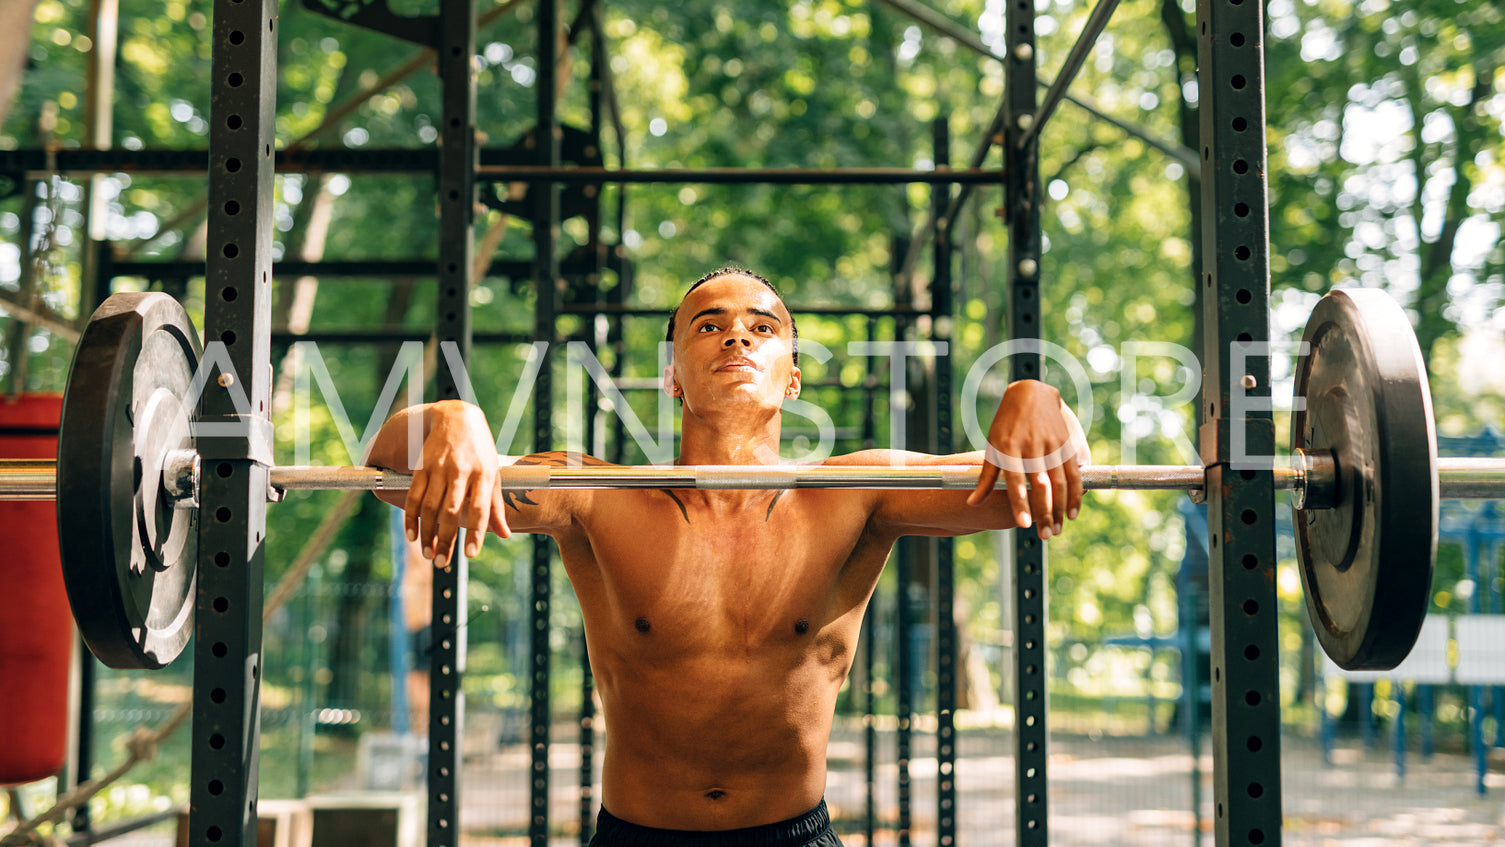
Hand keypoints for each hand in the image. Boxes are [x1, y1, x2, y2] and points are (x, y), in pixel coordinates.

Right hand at [404, 400, 507, 566]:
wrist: (456, 417)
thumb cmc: (480, 451)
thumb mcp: (493, 474)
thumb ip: (496, 506)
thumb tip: (504, 535)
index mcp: (484, 474)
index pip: (480, 508)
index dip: (476, 533)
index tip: (470, 555)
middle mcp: (462, 471)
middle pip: (451, 511)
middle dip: (446, 539)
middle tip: (441, 562)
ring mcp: (440, 468)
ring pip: (430, 506)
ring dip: (427, 533)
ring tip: (428, 553)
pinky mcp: (422, 466)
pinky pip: (414, 495)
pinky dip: (410, 517)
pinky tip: (411, 534)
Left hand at [966, 379, 1087, 538]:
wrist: (1031, 394)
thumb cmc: (1006, 426)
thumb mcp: (992, 447)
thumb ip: (986, 478)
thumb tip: (972, 503)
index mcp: (1009, 448)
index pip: (1015, 480)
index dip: (1020, 503)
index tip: (1024, 524)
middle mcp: (1031, 446)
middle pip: (1041, 485)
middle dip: (1045, 512)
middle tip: (1046, 536)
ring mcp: (1051, 445)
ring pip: (1060, 482)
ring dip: (1061, 508)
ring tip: (1058, 529)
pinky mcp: (1066, 444)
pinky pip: (1074, 473)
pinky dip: (1076, 494)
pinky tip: (1073, 512)